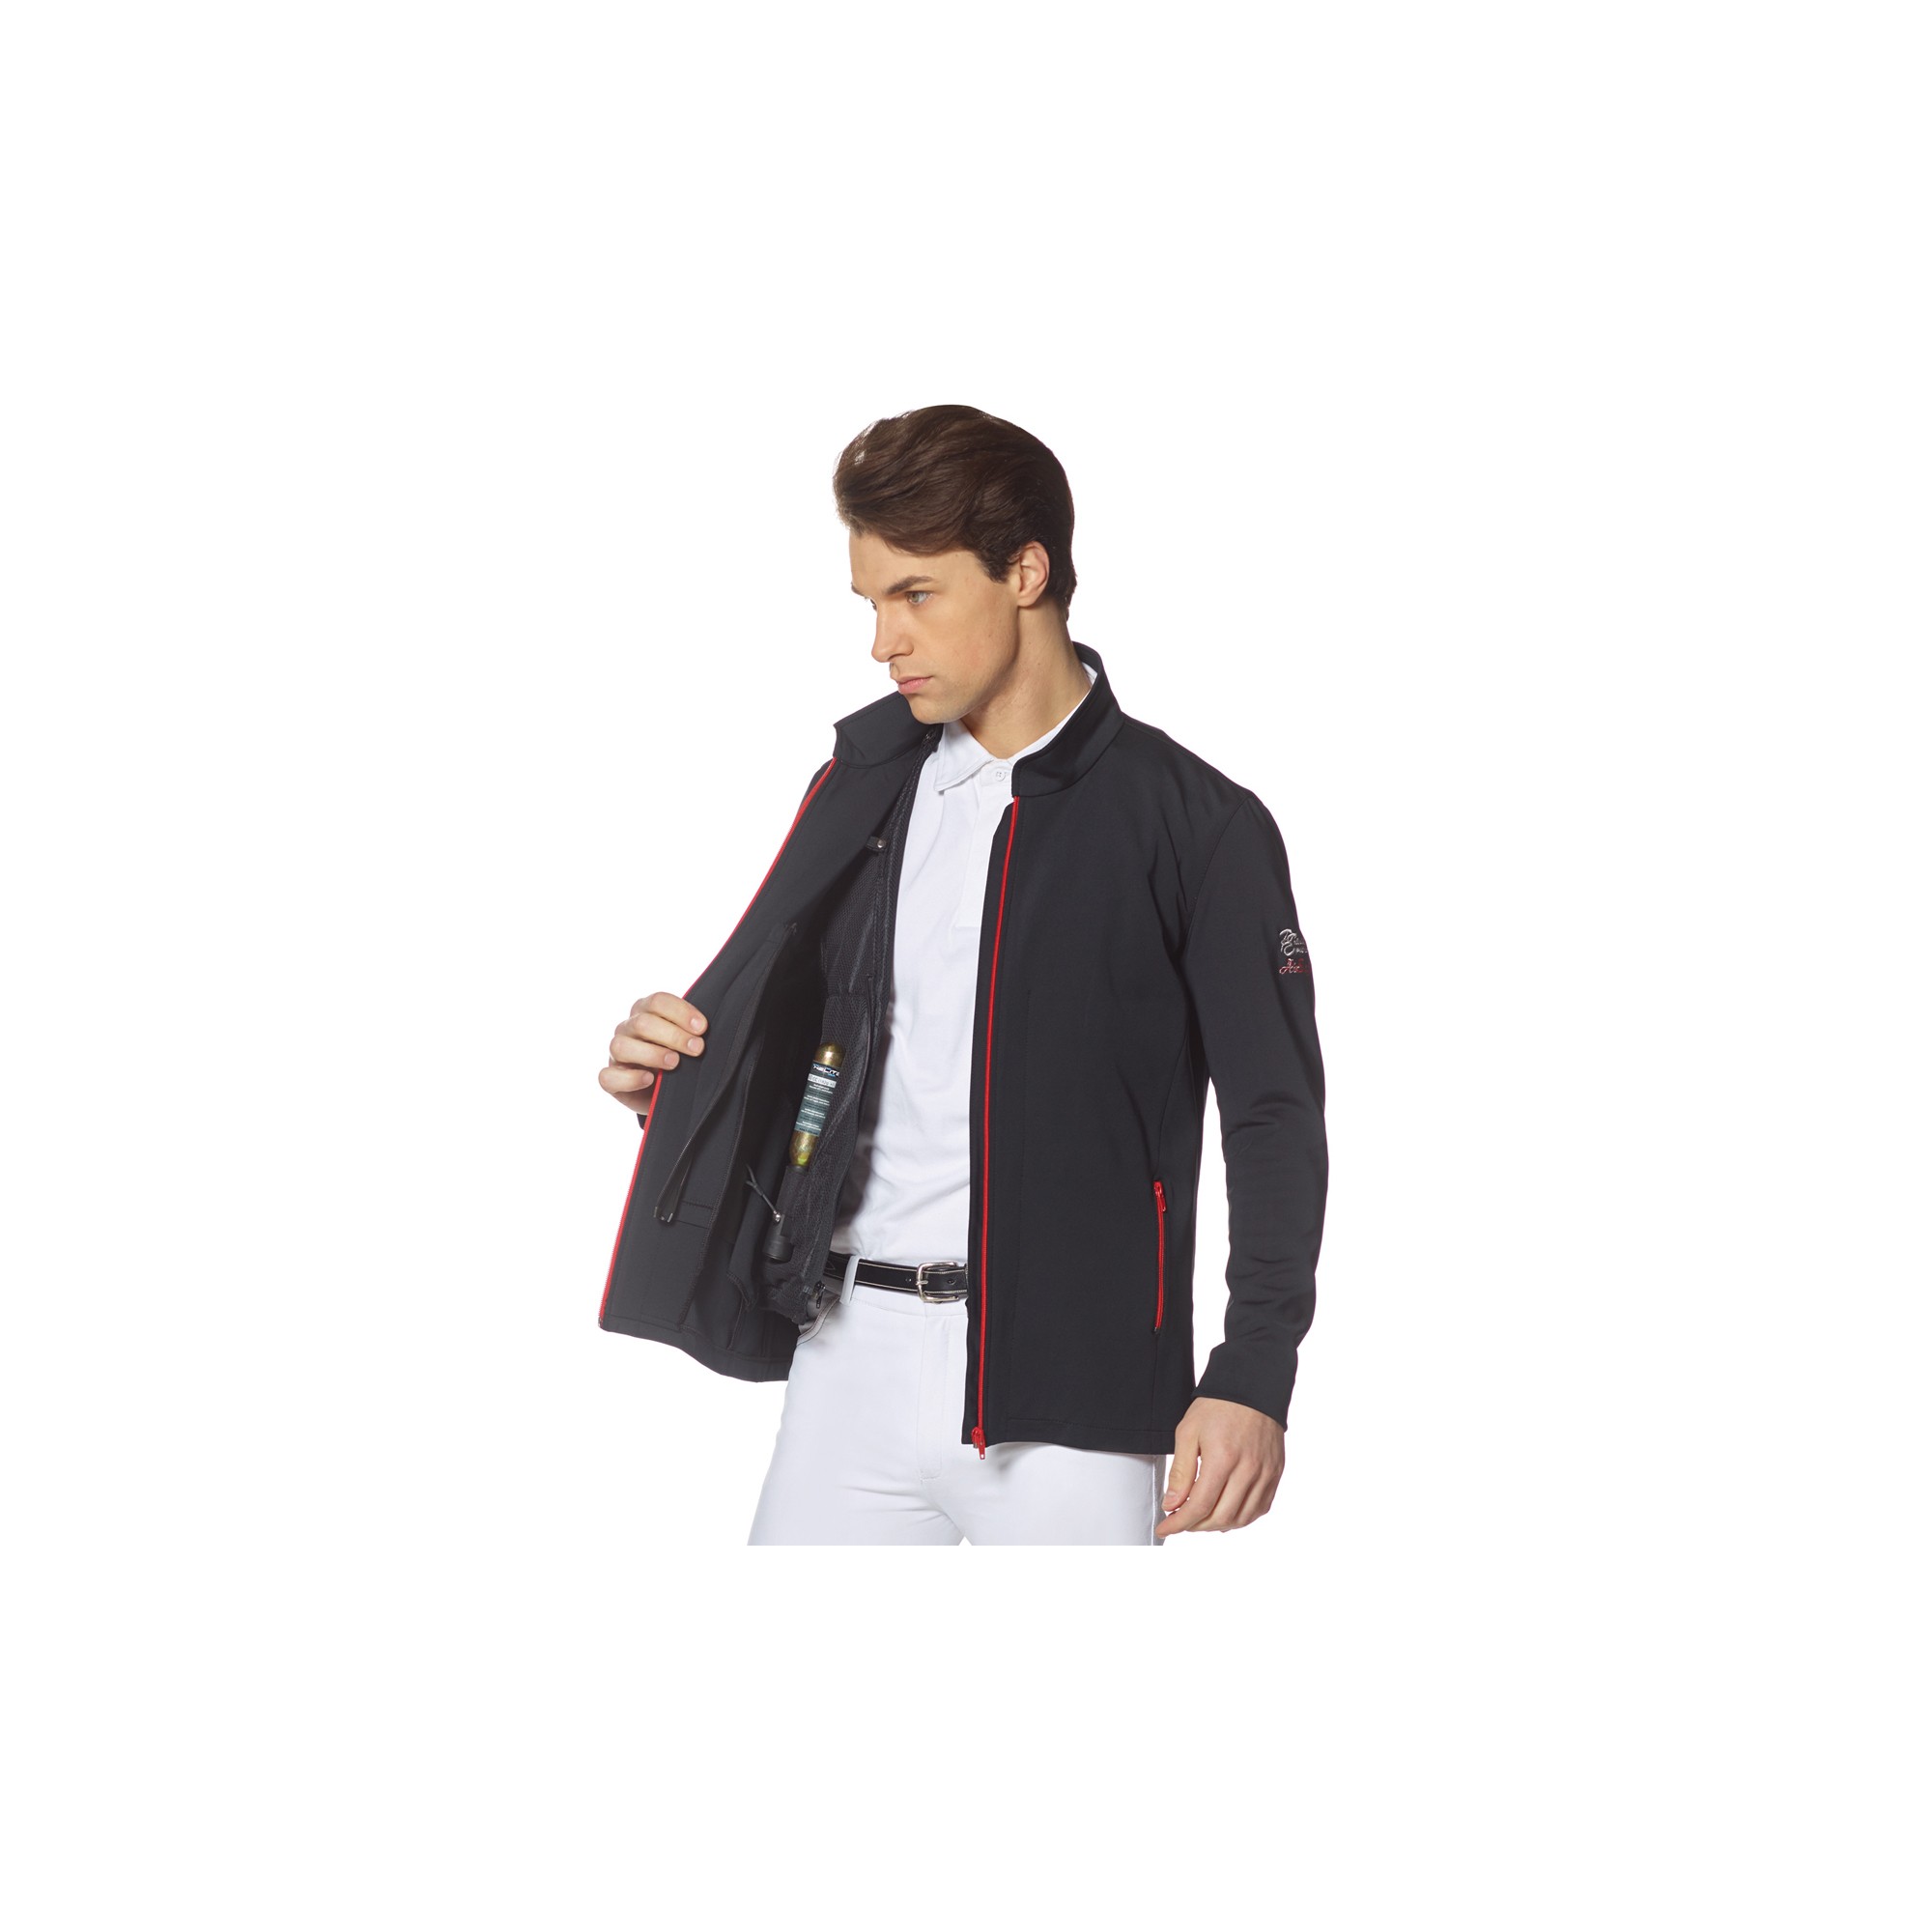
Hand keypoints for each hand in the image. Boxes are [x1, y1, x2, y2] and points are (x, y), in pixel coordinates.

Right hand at [600, 991, 706, 1112]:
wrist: (665, 1090)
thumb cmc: (679, 1057)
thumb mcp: (686, 1040)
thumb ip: (692, 1030)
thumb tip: (706, 1028)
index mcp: (646, 1012)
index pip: (657, 1001)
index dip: (680, 1012)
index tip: (702, 1027)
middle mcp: (628, 1029)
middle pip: (642, 1023)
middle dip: (673, 1035)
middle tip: (697, 1048)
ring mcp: (616, 1054)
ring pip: (621, 1046)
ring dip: (652, 1054)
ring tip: (675, 1063)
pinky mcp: (610, 1079)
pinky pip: (609, 1076)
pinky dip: (630, 1078)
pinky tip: (650, 1080)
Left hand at [1155, 1397, 1284, 1536]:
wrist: (1252, 1388)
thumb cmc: (1218, 1407)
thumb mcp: (1188, 1432)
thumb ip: (1180, 1472)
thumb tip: (1172, 1505)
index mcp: (1223, 1459)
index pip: (1199, 1506)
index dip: (1179, 1523)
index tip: (1165, 1528)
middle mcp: (1248, 1470)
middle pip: (1220, 1517)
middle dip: (1195, 1526)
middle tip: (1180, 1520)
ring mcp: (1265, 1474)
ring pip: (1241, 1518)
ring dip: (1217, 1525)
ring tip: (1201, 1518)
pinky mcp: (1275, 1474)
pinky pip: (1259, 1509)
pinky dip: (1240, 1518)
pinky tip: (1225, 1512)